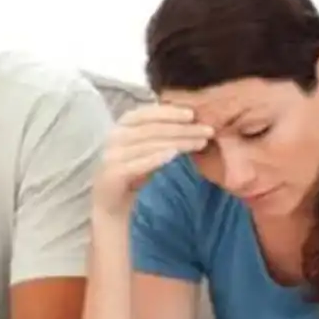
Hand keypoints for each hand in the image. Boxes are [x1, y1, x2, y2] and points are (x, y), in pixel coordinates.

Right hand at [93, 104, 212, 216]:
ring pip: (148, 144)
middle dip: (181, 128)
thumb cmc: (133, 175)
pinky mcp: (112, 174)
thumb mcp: (148, 151)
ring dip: (176, 142)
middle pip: (151, 128)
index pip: (145, 113)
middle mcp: (114, 137)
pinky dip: (156, 158)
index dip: (168, 112)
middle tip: (207, 131)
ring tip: (199, 143)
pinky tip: (174, 156)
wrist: (111, 205)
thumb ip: (163, 137)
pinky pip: (137, 164)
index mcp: (121, 127)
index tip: (192, 114)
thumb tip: (194, 125)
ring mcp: (111, 156)